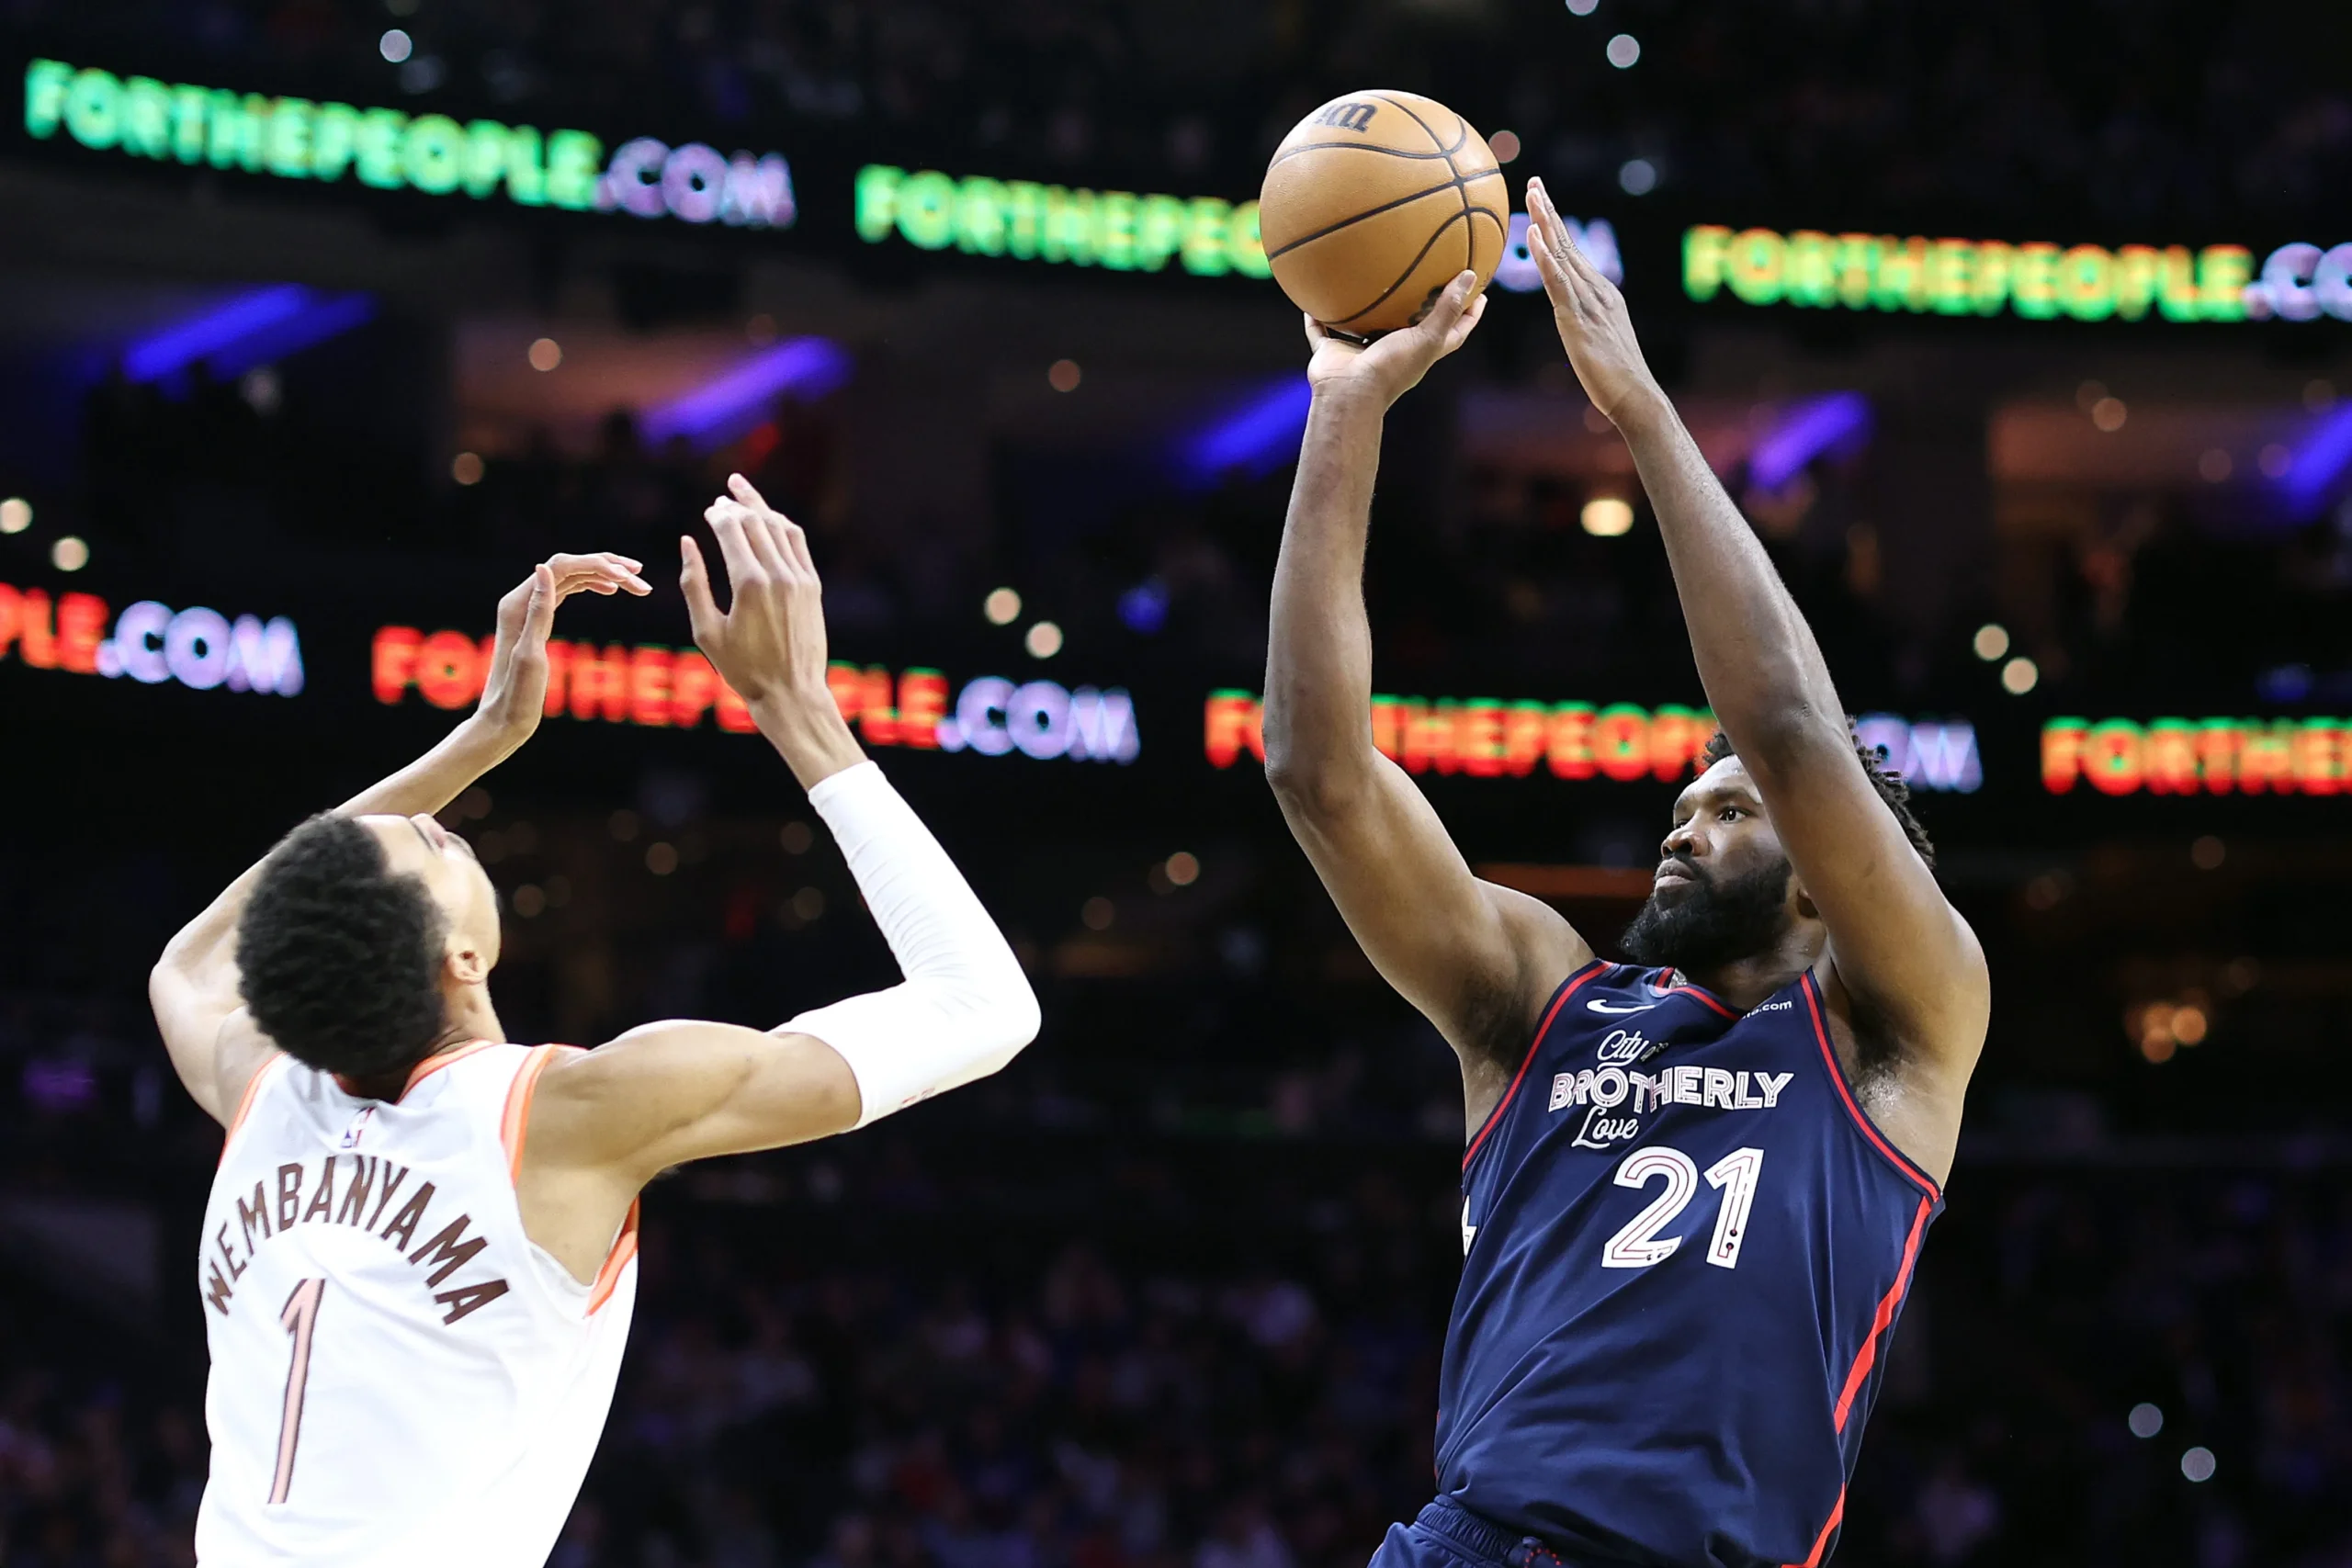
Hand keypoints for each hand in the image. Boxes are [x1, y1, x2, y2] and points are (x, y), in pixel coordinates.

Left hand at [476, 551, 649, 743]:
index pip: (562, 567)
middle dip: (606, 567)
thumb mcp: (530, 654)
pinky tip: (611, 590)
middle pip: (569, 567)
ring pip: (571, 578)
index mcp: (517, 604)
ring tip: (637, 585)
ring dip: (604, 576)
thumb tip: (545, 568)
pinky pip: (567, 591)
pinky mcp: (537, 620)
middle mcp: (521, 600)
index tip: (630, 577)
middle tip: (641, 578)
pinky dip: (590, 586)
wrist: (503, 719)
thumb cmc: (517, 695)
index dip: (597, 565)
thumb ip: (539, 610)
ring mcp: (528, 609)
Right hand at [681, 474, 829, 706]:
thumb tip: (686, 543)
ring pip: (779, 527)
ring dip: (760, 507)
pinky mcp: (812, 586)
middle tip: (722, 499)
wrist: (791, 693)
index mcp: (749, 584)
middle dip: (736, 506)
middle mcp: (778, 575)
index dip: (719, 514)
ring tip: (743, 492)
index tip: (708, 510)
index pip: (732, 530)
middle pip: (756, 522)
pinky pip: (797, 543)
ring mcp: (800, 579)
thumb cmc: (743, 669)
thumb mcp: (706, 631)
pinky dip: (781, 526)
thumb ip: (693, 584)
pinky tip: (769, 519)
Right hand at [1302, 270, 1487, 408]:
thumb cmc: (1392, 368)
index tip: (1480, 293)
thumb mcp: (1427, 337)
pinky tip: (1313, 297)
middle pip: (1411, 326)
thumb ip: (1447, 308)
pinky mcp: (1333, 352)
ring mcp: (1362, 351)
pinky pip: (1321, 330)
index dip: (1469, 314)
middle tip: (1429, 274)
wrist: (1350, 393)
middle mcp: (1393, 350)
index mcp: (1420, 351)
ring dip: (1366, 309)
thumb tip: (1469, 276)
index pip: (1453, 332)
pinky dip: (1316, 317)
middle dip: (1420, 305)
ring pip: (1365, 325)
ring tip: (1370, 278)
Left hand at [1526, 178, 1663, 425]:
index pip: (1572, 253)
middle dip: (1550, 212)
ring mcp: (1589, 302)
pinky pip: (1559, 282)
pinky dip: (1546, 256)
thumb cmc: (1616, 378)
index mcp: (1600, 294)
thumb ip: (1585, 323)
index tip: (1542, 202)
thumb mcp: (1596, 342)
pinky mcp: (1579, 319)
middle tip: (1534, 182)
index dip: (1556, 226)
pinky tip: (1535, 235)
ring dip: (1546, 223)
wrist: (1636, 396)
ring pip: (1563, 255)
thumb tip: (1571, 318)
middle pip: (1567, 244)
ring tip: (1532, 195)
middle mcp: (1596, 291)